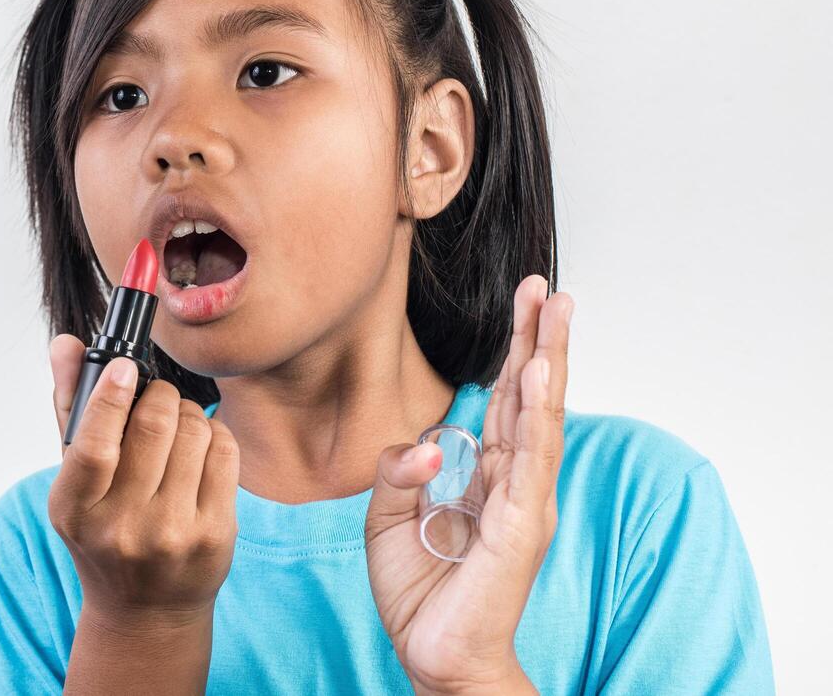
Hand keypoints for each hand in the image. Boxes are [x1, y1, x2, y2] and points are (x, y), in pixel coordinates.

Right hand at [46, 334, 239, 617]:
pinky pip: (224, 452)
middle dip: (159, 394)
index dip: (111, 396)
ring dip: (188, 412)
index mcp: (76, 510)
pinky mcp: (216, 534)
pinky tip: (199, 447)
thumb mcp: (74, 481)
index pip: (94, 446)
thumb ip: (69, 408)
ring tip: (176, 425)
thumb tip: (65, 342)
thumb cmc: (103, 533)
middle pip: (154, 426)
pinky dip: (214, 433)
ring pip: (194, 432)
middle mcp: (123, 527)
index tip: (123, 367)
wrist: (145, 611)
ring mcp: (174, 533)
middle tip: (155, 395)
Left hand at [363, 276, 572, 694]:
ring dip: (547, 359)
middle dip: (539, 338)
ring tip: (554, 310)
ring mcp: (524, 501)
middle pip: (530, 396)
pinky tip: (538, 373)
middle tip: (548, 286)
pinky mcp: (520, 525)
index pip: (504, 400)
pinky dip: (535, 412)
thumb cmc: (421, 592)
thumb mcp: (387, 517)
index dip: (514, 350)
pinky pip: (529, 458)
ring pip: (540, 415)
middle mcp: (514, 482)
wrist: (435, 656)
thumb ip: (399, 467)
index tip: (525, 301)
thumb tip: (428, 441)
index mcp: (486, 476)